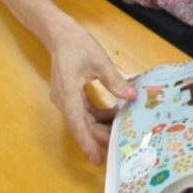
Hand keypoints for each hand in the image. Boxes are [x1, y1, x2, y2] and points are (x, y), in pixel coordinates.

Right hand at [49, 22, 137, 164]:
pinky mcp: (70, 94)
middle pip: (82, 124)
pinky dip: (98, 113)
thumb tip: (132, 95)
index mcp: (68, 92)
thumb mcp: (100, 60)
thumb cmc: (78, 44)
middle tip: (120, 143)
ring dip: (101, 124)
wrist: (60, 34)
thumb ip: (114, 80)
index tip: (97, 158)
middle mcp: (63, 100)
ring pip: (83, 119)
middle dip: (100, 135)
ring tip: (122, 127)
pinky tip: (114, 112)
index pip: (78, 123)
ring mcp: (65, 98)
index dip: (88, 142)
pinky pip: (84, 110)